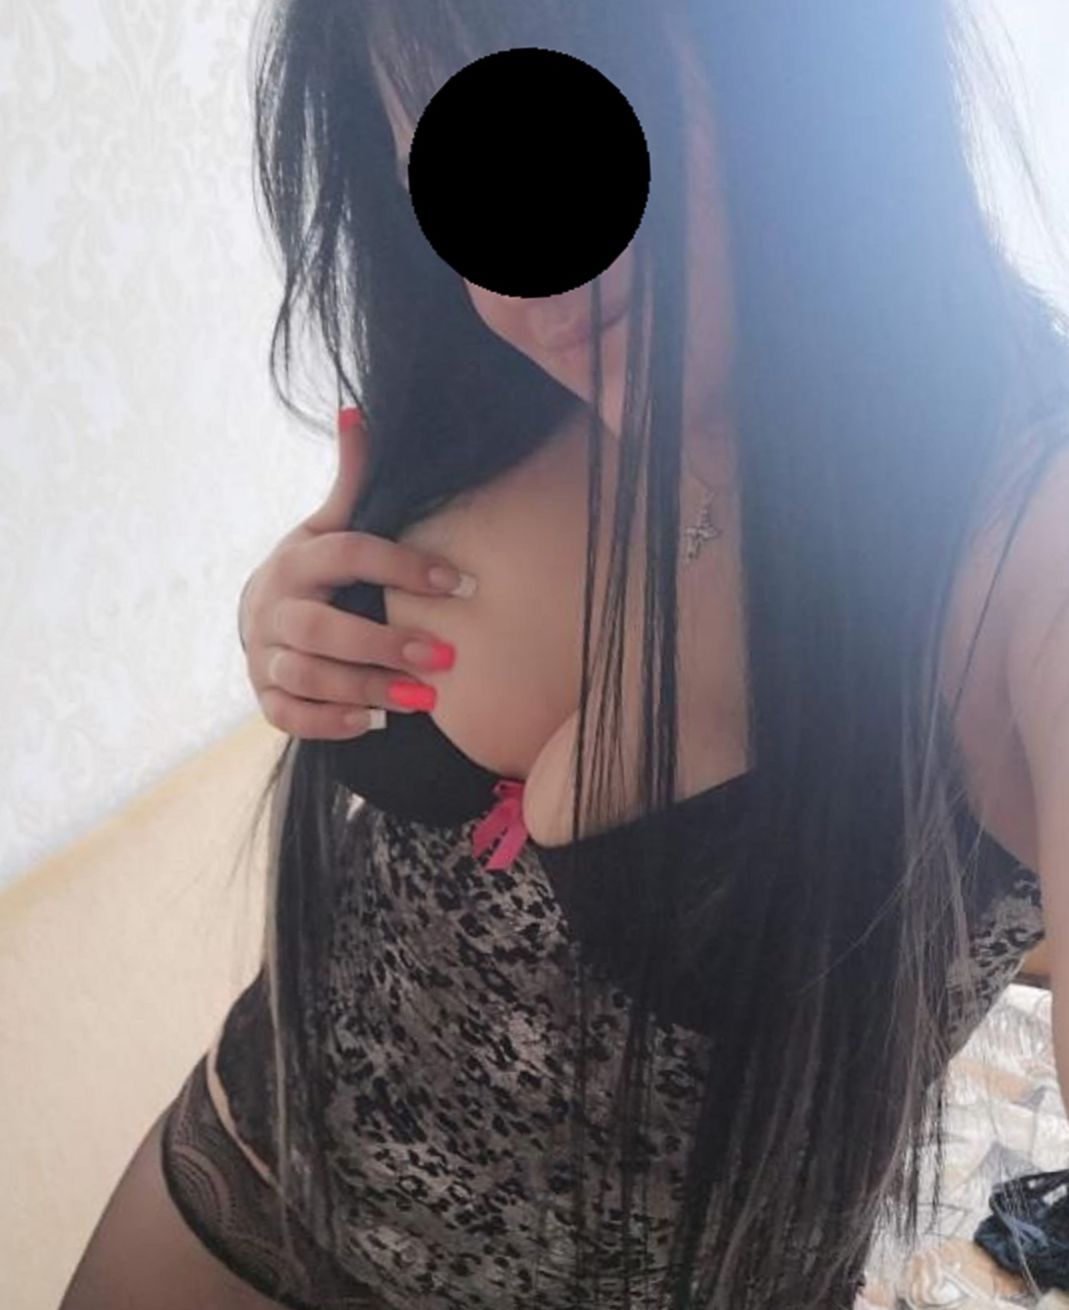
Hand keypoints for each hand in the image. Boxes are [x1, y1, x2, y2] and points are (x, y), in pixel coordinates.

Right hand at [239, 407, 476, 740]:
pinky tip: (373, 722)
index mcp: (297, 560)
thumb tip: (357, 411)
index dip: (404, 567)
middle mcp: (275, 608)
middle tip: (445, 658)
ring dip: (366, 689)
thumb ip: (351, 483)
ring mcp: (265, 655)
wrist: (257, 617)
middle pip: (324, 629)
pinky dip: (329, 722)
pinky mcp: (265, 696)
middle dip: (385, 644)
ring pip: (309, 677)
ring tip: (423, 699)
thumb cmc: (311, 571)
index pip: (349, 556)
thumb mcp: (325, 526)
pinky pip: (290, 716)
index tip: (460, 584)